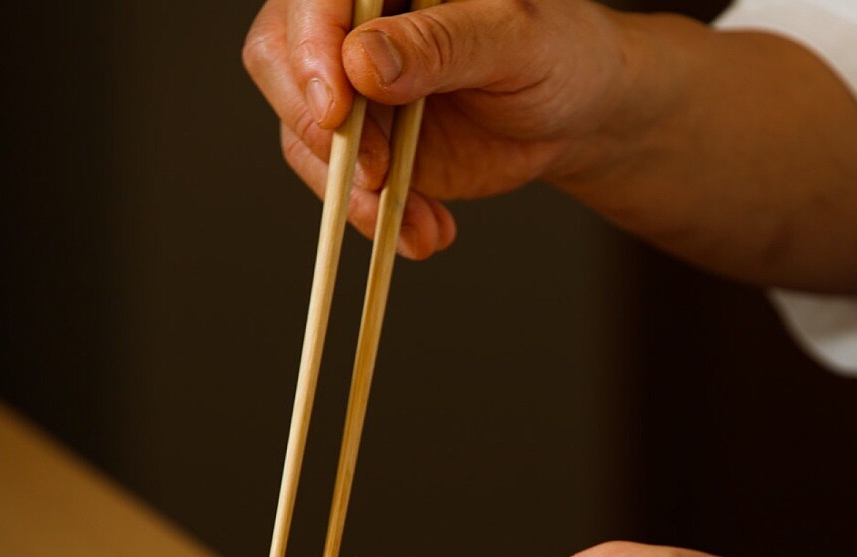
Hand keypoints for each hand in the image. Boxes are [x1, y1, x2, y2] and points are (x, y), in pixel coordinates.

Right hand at [243, 0, 634, 258]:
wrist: (574, 114)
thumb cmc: (558, 56)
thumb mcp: (515, 42)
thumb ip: (441, 46)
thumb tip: (361, 63)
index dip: (311, 48)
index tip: (335, 110)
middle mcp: (354, 23)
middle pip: (282, 60)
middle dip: (322, 131)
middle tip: (375, 178)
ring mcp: (351, 85)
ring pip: (304, 133)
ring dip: (354, 192)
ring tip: (422, 225)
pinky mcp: (363, 142)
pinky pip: (338, 181)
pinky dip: (376, 217)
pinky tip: (425, 232)